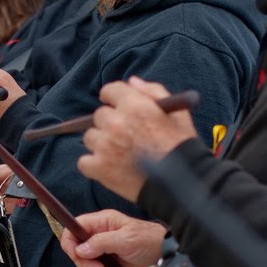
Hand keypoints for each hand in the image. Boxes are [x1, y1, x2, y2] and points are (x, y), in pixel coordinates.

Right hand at [59, 210, 164, 266]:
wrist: (166, 257)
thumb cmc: (149, 240)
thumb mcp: (126, 239)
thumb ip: (101, 242)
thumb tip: (80, 250)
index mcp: (102, 222)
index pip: (74, 228)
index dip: (70, 241)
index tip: (75, 255)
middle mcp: (99, 236)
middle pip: (77, 250)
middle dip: (85, 263)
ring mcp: (103, 252)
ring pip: (85, 265)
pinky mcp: (109, 266)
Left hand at [78, 77, 198, 202]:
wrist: (182, 184)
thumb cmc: (181, 147)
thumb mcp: (177, 112)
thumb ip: (153, 91)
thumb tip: (132, 81)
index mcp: (135, 106)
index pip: (110, 91)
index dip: (113, 98)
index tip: (114, 105)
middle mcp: (117, 123)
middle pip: (99, 116)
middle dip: (110, 123)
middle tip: (123, 135)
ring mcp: (106, 146)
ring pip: (90, 137)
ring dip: (101, 143)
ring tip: (120, 153)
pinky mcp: (99, 168)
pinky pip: (84, 161)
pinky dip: (94, 165)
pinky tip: (110, 167)